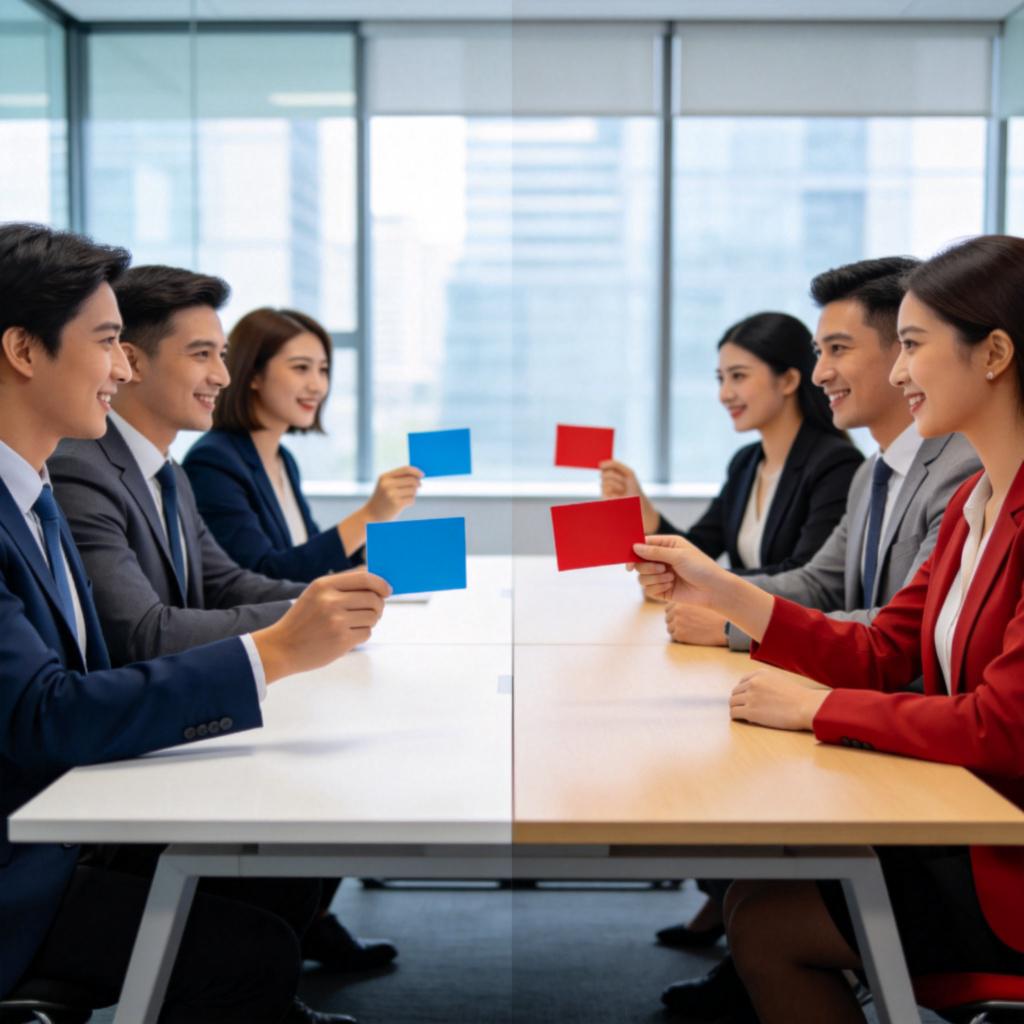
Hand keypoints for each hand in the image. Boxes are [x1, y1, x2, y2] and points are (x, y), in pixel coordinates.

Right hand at [253, 570, 390, 683]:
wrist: (281, 647)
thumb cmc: (303, 620)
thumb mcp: (316, 594)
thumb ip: (342, 584)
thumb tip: (375, 578)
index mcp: (324, 585)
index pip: (364, 578)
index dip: (381, 583)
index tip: (387, 589)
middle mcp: (331, 601)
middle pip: (373, 598)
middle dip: (379, 605)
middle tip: (374, 611)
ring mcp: (336, 621)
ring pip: (373, 616)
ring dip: (371, 620)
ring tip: (356, 623)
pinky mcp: (341, 640)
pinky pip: (366, 633)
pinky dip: (362, 634)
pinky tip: (348, 635)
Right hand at [365, 466, 422, 521]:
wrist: (372, 515)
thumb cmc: (382, 499)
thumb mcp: (386, 485)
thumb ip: (399, 478)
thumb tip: (418, 475)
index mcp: (385, 477)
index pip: (405, 469)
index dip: (416, 471)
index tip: (422, 474)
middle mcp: (387, 484)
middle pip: (412, 480)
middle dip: (417, 483)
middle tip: (418, 486)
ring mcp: (391, 494)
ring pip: (413, 490)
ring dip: (413, 493)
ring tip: (404, 497)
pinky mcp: (396, 504)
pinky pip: (412, 499)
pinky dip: (410, 501)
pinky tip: (402, 504)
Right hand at [599, 460, 659, 531]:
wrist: (637, 499)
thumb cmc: (633, 485)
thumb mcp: (627, 472)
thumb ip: (614, 465)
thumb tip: (600, 464)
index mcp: (610, 473)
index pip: (605, 465)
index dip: (612, 467)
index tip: (621, 472)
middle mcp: (605, 480)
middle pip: (605, 471)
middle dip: (617, 475)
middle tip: (624, 481)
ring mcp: (604, 487)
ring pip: (605, 477)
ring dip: (618, 480)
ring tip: (623, 487)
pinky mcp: (603, 494)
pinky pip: (606, 485)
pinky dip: (616, 486)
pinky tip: (620, 492)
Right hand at [629, 535, 726, 605]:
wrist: (713, 590)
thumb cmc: (701, 568)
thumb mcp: (678, 555)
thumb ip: (655, 552)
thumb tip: (634, 547)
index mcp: (667, 546)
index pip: (644, 545)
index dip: (634, 552)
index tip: (629, 562)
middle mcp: (662, 559)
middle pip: (639, 562)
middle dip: (648, 567)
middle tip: (661, 568)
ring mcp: (661, 575)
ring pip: (642, 577)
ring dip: (655, 578)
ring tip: (671, 578)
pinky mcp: (662, 590)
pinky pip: (648, 589)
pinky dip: (658, 587)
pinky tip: (671, 586)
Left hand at [665, 603, 727, 645]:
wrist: (724, 627)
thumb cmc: (714, 614)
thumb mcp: (698, 602)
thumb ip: (685, 603)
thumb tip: (673, 608)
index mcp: (680, 601)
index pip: (668, 608)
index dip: (675, 613)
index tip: (683, 616)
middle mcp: (677, 611)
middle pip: (668, 618)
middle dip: (674, 621)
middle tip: (687, 624)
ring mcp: (677, 623)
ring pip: (670, 628)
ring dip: (676, 630)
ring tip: (689, 630)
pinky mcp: (680, 635)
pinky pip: (674, 637)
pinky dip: (680, 637)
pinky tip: (691, 635)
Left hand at [728, 668, 830, 730]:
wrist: (806, 707)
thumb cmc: (798, 697)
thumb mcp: (779, 680)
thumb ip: (765, 683)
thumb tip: (753, 692)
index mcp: (760, 673)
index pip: (742, 682)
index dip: (744, 692)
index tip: (747, 699)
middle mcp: (753, 683)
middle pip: (735, 692)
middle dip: (739, 700)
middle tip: (745, 708)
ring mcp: (750, 697)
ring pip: (732, 703)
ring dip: (737, 708)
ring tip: (744, 714)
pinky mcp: (750, 711)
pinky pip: (734, 713)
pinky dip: (736, 717)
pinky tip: (742, 719)